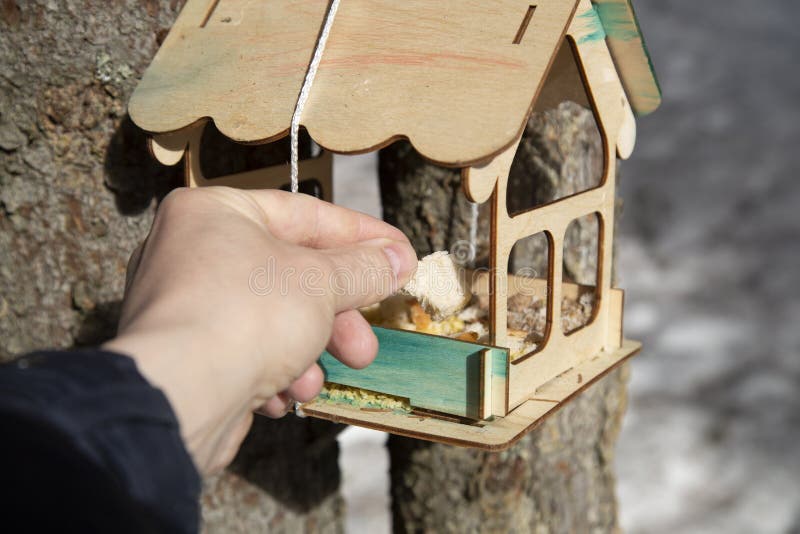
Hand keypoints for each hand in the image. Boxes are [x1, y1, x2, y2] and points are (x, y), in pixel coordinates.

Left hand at [104, 187, 415, 473]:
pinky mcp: (185, 354)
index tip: (399, 255)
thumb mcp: (321, 283)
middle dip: (337, 314)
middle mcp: (191, 252)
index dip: (361, 236)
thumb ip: (363, 268)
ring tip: (317, 380)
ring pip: (271, 318)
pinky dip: (272, 370)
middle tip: (367, 342)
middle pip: (289, 274)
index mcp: (214, 212)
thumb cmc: (245, 316)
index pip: (304, 214)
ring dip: (306, 350)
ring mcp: (184, 305)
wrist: (180, 397)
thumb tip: (397, 259)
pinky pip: (244, 351)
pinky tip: (284, 393)